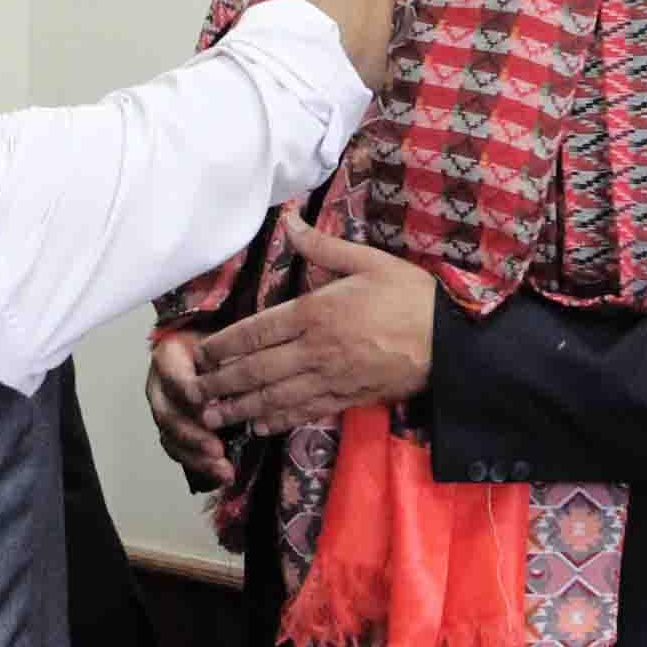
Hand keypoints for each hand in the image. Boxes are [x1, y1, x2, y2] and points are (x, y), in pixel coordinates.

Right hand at [146, 329, 231, 490]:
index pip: (174, 377)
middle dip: (194, 436)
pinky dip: (198, 465)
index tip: (208, 405)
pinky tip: (219, 474)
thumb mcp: (226, 339)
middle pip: (167, 415)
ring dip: (196, 457)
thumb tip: (248, 374)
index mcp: (169, 357)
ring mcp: (164, 409)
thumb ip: (230, 355)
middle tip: (217, 449)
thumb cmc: (221, 344)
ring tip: (223, 470)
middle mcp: (159, 385)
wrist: (212, 350)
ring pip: (170, 437)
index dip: (189, 393)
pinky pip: (178, 450)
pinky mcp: (172, 428)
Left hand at [197, 216, 436, 436]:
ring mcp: (331, 378)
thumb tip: (289, 220)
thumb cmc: (410, 295)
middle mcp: (316, 350)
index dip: (224, 345)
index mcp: (316, 312)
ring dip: (242, 408)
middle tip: (195, 393)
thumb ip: (322, 245)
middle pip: (257, 370)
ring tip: (215, 417)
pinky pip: (306, 412)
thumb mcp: (368, 261)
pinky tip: (260, 426)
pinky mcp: (349, 397)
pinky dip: (279, 420)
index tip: (201, 353)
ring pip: (276, 397)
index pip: (257, 331)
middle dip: (222, 383)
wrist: (451, 340)